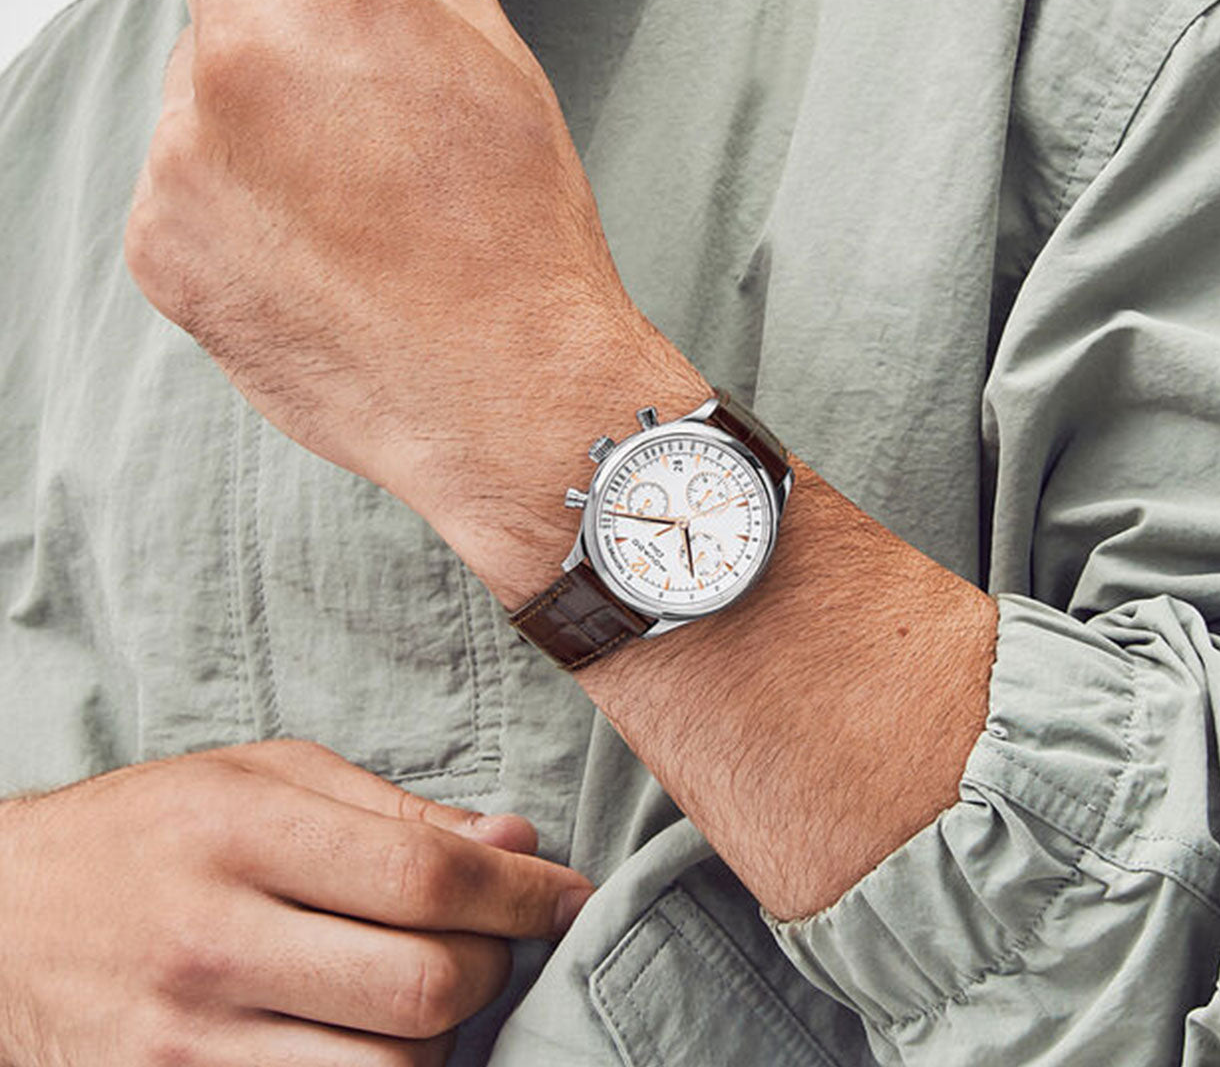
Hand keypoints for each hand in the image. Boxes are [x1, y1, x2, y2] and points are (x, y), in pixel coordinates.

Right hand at [0, 739, 592, 1065]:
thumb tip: (517, 843)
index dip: (523, 894)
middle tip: (501, 939)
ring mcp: (187, 1046)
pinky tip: (380, 1037)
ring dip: (446, 1040)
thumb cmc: (157, 826)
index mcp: (244, 832)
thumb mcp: (268, 775)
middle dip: (496, 966)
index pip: (426, 878)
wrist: (5, 915)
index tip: (568, 893)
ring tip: (438, 989)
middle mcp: (213, 942)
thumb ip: (399, 811)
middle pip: (425, 988)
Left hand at [123, 0, 703, 601]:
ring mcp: (189, 157)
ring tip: (334, 170)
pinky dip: (225, 179)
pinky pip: (174, 163)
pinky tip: (303, 234)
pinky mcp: (160, 240)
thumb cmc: (526, 240)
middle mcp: (252, 64)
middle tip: (347, 52)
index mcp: (355, 4)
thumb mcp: (505, 78)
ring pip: (192, 60)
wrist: (503, 395)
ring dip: (248, 83)